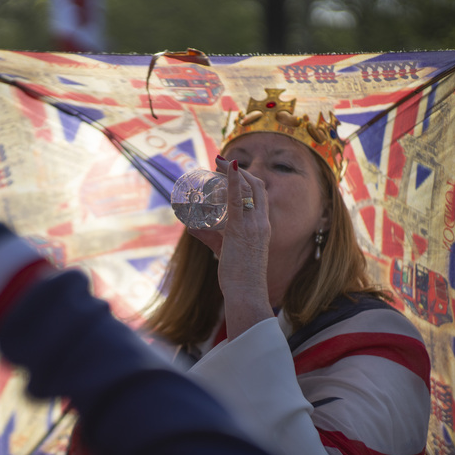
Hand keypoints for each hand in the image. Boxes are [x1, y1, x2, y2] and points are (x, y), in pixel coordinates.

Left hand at [195, 156, 272, 338]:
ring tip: (218, 162)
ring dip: (233, 171)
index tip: (232, 170)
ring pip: (248, 189)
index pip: (260, 195)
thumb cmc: (239, 276)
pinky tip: (228, 168)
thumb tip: (191, 227)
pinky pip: (238, 200)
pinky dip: (233, 181)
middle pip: (256, 186)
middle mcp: (261, 222)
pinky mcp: (240, 230)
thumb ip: (210, 238)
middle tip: (220, 162)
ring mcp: (253, 225)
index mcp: (263, 226)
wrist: (247, 292)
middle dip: (240, 170)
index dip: (248, 179)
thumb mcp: (225, 251)